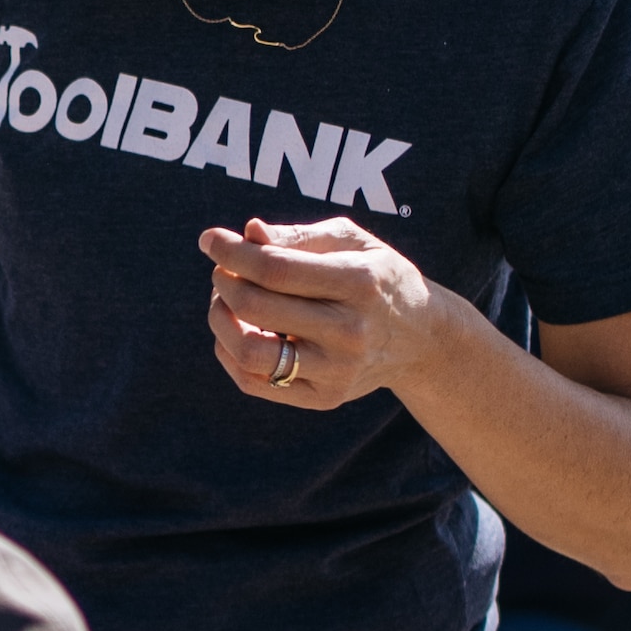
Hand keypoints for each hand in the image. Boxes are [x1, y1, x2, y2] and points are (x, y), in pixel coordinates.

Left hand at [198, 216, 457, 412]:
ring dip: (220, 322)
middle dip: (224, 282)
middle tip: (223, 271)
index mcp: (359, 282)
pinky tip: (237, 329)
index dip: (232, 252)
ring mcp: (337, 371)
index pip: (275, 268)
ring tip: (225, 302)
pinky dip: (230, 353)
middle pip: (256, 308)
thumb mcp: (349, 242)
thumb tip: (248, 232)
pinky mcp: (324, 397)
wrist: (420, 338)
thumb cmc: (375, 276)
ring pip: (249, 353)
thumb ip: (297, 236)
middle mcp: (350, 331)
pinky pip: (254, 382)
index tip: (210, 239)